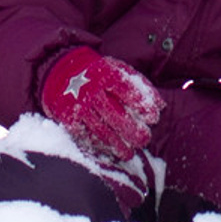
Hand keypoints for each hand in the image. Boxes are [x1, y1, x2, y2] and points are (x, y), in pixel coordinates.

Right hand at [40, 46, 159, 162]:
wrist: (60, 70)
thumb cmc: (97, 72)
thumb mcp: (116, 68)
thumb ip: (139, 84)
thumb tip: (161, 105)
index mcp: (105, 74)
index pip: (127, 90)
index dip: (142, 104)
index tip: (154, 117)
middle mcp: (91, 90)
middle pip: (115, 115)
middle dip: (132, 130)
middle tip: (145, 139)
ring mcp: (79, 106)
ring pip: (101, 130)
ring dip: (117, 145)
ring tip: (130, 153)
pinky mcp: (69, 119)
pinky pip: (87, 136)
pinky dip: (100, 145)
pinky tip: (111, 151)